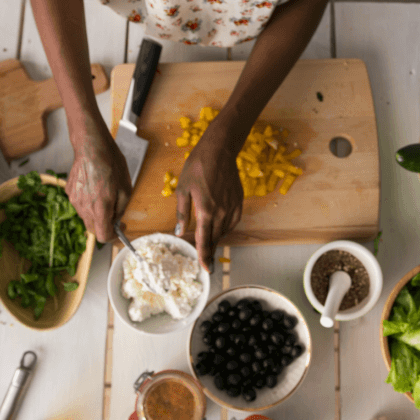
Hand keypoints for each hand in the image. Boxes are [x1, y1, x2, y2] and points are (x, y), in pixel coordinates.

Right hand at [64, 117, 131, 242]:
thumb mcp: (126, 189)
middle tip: (115, 214)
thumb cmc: (111, 164)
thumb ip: (121, 209)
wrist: (91, 147)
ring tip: (104, 195)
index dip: (113, 237)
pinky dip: (88, 202)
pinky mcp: (69, 191)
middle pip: (93, 229)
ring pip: (86, 216)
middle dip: (105, 225)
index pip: (103, 236)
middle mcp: (84, 208)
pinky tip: (94, 187)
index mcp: (100, 209)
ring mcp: (74, 200)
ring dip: (96, 213)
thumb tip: (117, 221)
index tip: (120, 230)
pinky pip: (79, 204)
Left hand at [175, 126, 243, 271]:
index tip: (205, 269)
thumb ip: (182, 213)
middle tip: (205, 261)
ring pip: (224, 231)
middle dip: (209, 251)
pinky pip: (232, 222)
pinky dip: (225, 228)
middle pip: (215, 239)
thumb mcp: (183, 189)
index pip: (205, 240)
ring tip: (209, 242)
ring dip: (216, 238)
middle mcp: (221, 212)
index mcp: (206, 211)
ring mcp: (232, 207)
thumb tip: (180, 232)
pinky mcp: (239, 202)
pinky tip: (219, 226)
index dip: (204, 256)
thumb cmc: (198, 167)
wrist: (220, 150)